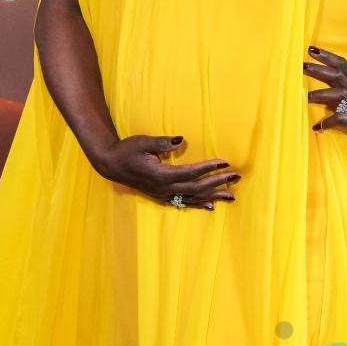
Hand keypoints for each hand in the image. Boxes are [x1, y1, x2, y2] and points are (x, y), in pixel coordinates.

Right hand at [95, 134, 239, 209]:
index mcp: (161, 175)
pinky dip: (199, 204)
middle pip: (196, 188)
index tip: (225, 163)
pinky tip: (211, 206)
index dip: (208, 168)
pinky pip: (184, 202)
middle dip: (217, 183)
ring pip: (192, 198)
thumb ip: (162, 142)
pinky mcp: (161, 196)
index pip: (191, 173)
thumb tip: (181, 140)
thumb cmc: (127, 150)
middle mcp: (164, 189)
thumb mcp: (143, 142)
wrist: (110, 164)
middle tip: (236, 177)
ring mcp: (163, 194)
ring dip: (213, 196)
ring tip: (231, 195)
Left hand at [304, 42, 346, 143]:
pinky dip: (329, 122)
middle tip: (302, 66)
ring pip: (337, 95)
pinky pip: (340, 119)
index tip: (310, 49)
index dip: (326, 55)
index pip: (340, 63)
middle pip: (336, 75)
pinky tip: (318, 126)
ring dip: (322, 95)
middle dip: (319, 70)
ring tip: (307, 97)